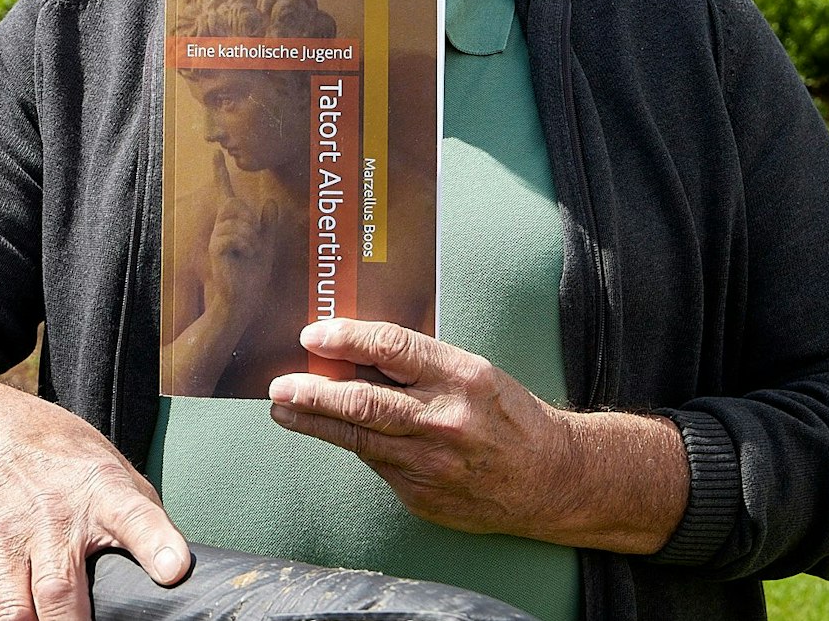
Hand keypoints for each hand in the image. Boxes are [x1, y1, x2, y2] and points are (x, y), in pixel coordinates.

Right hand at [0, 367, 190, 620]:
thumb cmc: (60, 459)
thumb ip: (140, 519)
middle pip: (60, 591)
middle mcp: (50, 517)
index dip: (155, 544)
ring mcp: (4, 540)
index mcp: (100, 491)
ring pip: (15, 613)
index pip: (133, 515)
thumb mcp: (110, 468)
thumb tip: (173, 570)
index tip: (174, 569)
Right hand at [200, 150, 280, 321]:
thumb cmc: (253, 276)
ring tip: (248, 254)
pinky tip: (243, 258)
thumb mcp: (267, 246)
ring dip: (251, 237)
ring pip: (238, 220)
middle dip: (250, 220)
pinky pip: (235, 235)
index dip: (219, 173)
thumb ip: (268, 225)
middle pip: (235, 204)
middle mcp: (221, 228)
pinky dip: (247, 246)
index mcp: (232, 225)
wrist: (244, 299)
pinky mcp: (216, 249)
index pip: (226, 194)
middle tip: (253, 242)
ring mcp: (216, 238)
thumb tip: (270, 201)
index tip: (216, 152)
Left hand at [266, 319, 686, 552]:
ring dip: (313, 421)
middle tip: (279, 385)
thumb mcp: (472, 373)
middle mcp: (445, 420)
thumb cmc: (507, 416)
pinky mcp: (422, 495)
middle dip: (312, 392)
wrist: (549, 478)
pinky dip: (354, 446)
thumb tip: (352, 352)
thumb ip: (418, 365)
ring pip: (358, 438)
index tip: (312, 334)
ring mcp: (432, 463)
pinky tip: (334, 433)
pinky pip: (376, 465)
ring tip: (284, 408)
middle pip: (363, 401)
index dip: (346, 338)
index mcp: (462, 377)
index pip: (392, 348)